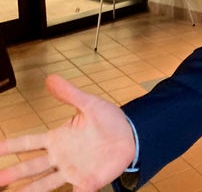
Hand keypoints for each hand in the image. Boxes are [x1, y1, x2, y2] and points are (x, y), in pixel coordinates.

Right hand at [0, 74, 134, 190]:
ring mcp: (72, 170)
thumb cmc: (110, 121)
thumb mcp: (89, 104)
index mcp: (58, 139)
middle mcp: (61, 157)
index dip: (10, 146)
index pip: (28, 142)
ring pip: (44, 184)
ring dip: (29, 190)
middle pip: (31, 167)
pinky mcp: (87, 181)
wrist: (132, 135)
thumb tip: (50, 79)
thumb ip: (70, 94)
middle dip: (13, 173)